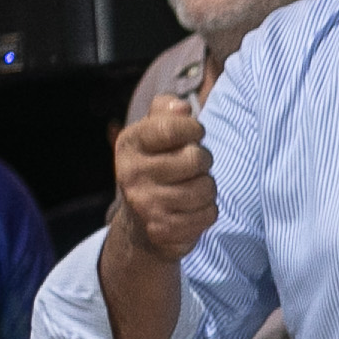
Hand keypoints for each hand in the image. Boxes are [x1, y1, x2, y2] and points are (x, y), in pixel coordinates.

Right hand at [111, 91, 216, 267]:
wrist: (139, 221)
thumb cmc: (156, 165)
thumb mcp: (153, 132)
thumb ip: (166, 111)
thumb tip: (183, 108)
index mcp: (130, 144)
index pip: (171, 126)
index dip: (193, 128)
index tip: (195, 133)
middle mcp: (131, 173)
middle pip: (195, 158)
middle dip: (203, 161)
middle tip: (193, 166)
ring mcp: (146, 204)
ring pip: (206, 188)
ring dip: (207, 188)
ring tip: (192, 188)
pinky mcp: (163, 230)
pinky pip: (208, 214)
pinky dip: (207, 211)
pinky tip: (191, 209)